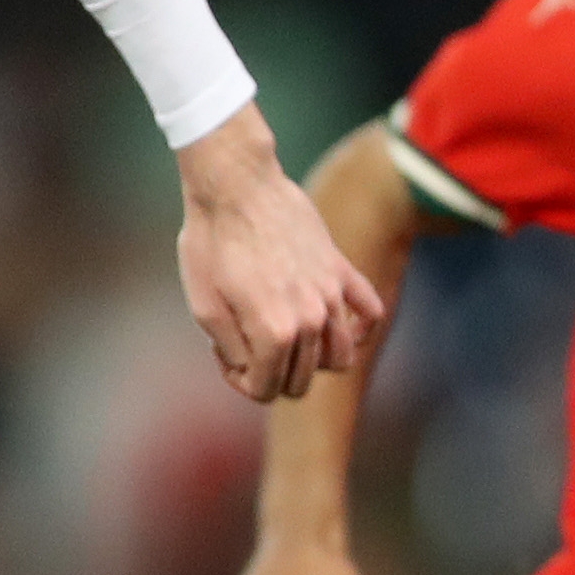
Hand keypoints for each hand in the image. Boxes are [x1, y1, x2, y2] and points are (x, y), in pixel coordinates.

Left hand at [175, 108, 387, 400]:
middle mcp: (311, 320)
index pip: (266, 391)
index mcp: (274, 333)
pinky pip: (370, 313)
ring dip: (311, 361)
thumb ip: (231, 352)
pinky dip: (358, 330)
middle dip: (270, 373)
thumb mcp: (204, 308)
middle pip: (301, 381)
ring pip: (341, 358)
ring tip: (283, 337)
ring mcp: (332, 295)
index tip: (224, 353)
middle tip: (244, 341)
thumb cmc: (210, 242)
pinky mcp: (341, 270)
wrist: (236, 183)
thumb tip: (250, 370)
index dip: (241, 382)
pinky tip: (333, 325)